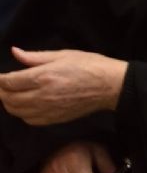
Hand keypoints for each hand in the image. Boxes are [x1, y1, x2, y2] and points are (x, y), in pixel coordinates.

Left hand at [0, 47, 126, 125]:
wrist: (111, 86)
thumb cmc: (90, 65)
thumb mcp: (63, 55)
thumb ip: (35, 57)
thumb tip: (14, 52)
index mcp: (43, 76)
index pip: (8, 81)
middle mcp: (42, 95)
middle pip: (7, 98)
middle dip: (1, 91)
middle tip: (3, 85)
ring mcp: (48, 109)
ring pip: (15, 111)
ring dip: (9, 103)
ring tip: (12, 94)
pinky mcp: (54, 119)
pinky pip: (29, 120)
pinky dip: (22, 113)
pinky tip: (26, 105)